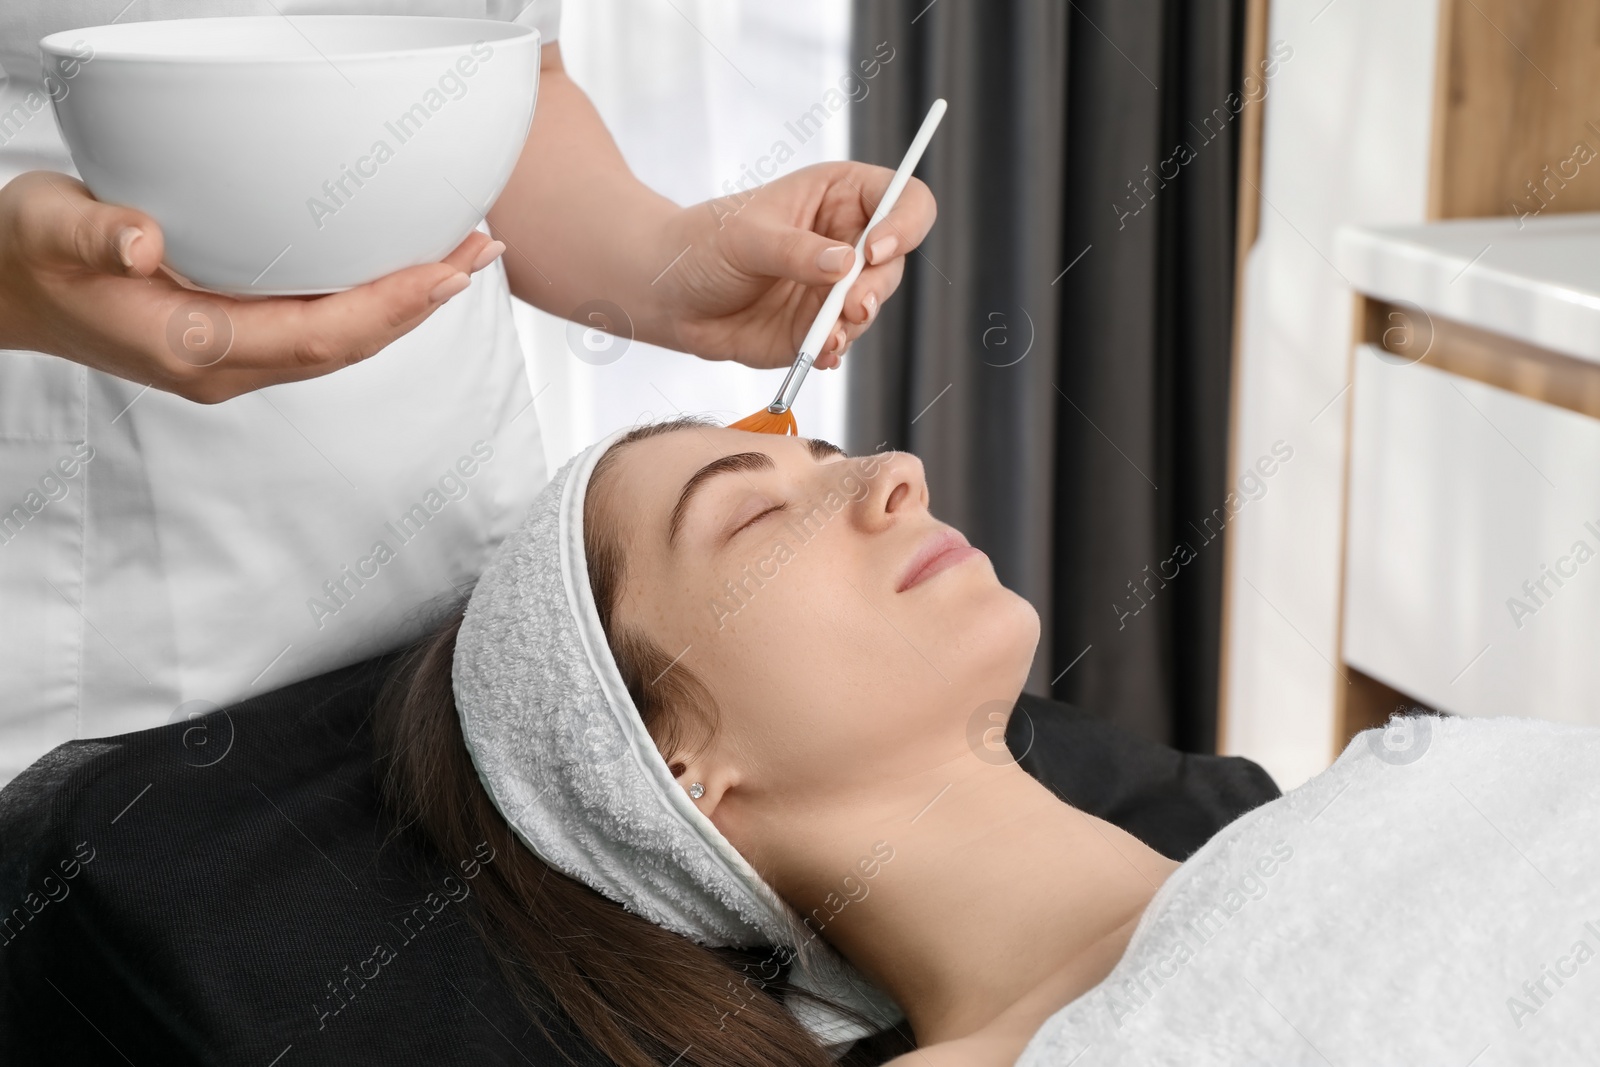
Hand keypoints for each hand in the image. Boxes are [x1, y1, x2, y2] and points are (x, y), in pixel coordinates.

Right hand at [0, 171, 504, 403]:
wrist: (3, 290)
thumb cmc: (28, 255)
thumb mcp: (50, 227)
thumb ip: (98, 234)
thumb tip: (144, 239)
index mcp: (194, 346)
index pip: (319, 335)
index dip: (390, 307)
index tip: (445, 273)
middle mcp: (227, 365)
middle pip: (349, 345)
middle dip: (421, 304)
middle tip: (482, 252)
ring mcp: (235, 359)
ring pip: (342, 341)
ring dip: (406, 304)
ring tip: (462, 257)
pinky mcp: (236, 340)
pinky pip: (321, 330)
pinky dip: (369, 301)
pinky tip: (398, 271)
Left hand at [652, 161, 935, 370]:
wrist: (668, 295)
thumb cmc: (702, 244)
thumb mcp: (744, 237)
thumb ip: (794, 250)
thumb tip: (845, 264)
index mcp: (840, 196)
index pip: (902, 200)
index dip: (904, 223)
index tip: (876, 249)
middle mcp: (846, 240)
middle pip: (893, 261)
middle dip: (875, 287)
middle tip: (852, 307)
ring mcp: (834, 288)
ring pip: (871, 306)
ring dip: (854, 324)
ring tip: (822, 337)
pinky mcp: (818, 328)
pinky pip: (841, 342)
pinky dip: (833, 350)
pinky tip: (816, 353)